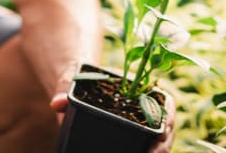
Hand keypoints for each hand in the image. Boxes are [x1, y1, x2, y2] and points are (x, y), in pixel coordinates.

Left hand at [49, 90, 174, 152]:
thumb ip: (65, 88)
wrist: (72, 88)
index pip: (164, 101)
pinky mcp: (131, 136)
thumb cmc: (76, 79)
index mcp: (137, 87)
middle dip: (164, 144)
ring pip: (160, 140)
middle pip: (166, 127)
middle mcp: (144, 106)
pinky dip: (145, 151)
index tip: (162, 132)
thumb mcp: (71, 79)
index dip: (167, 117)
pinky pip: (144, 145)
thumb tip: (57, 104)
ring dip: (158, 151)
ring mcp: (140, 123)